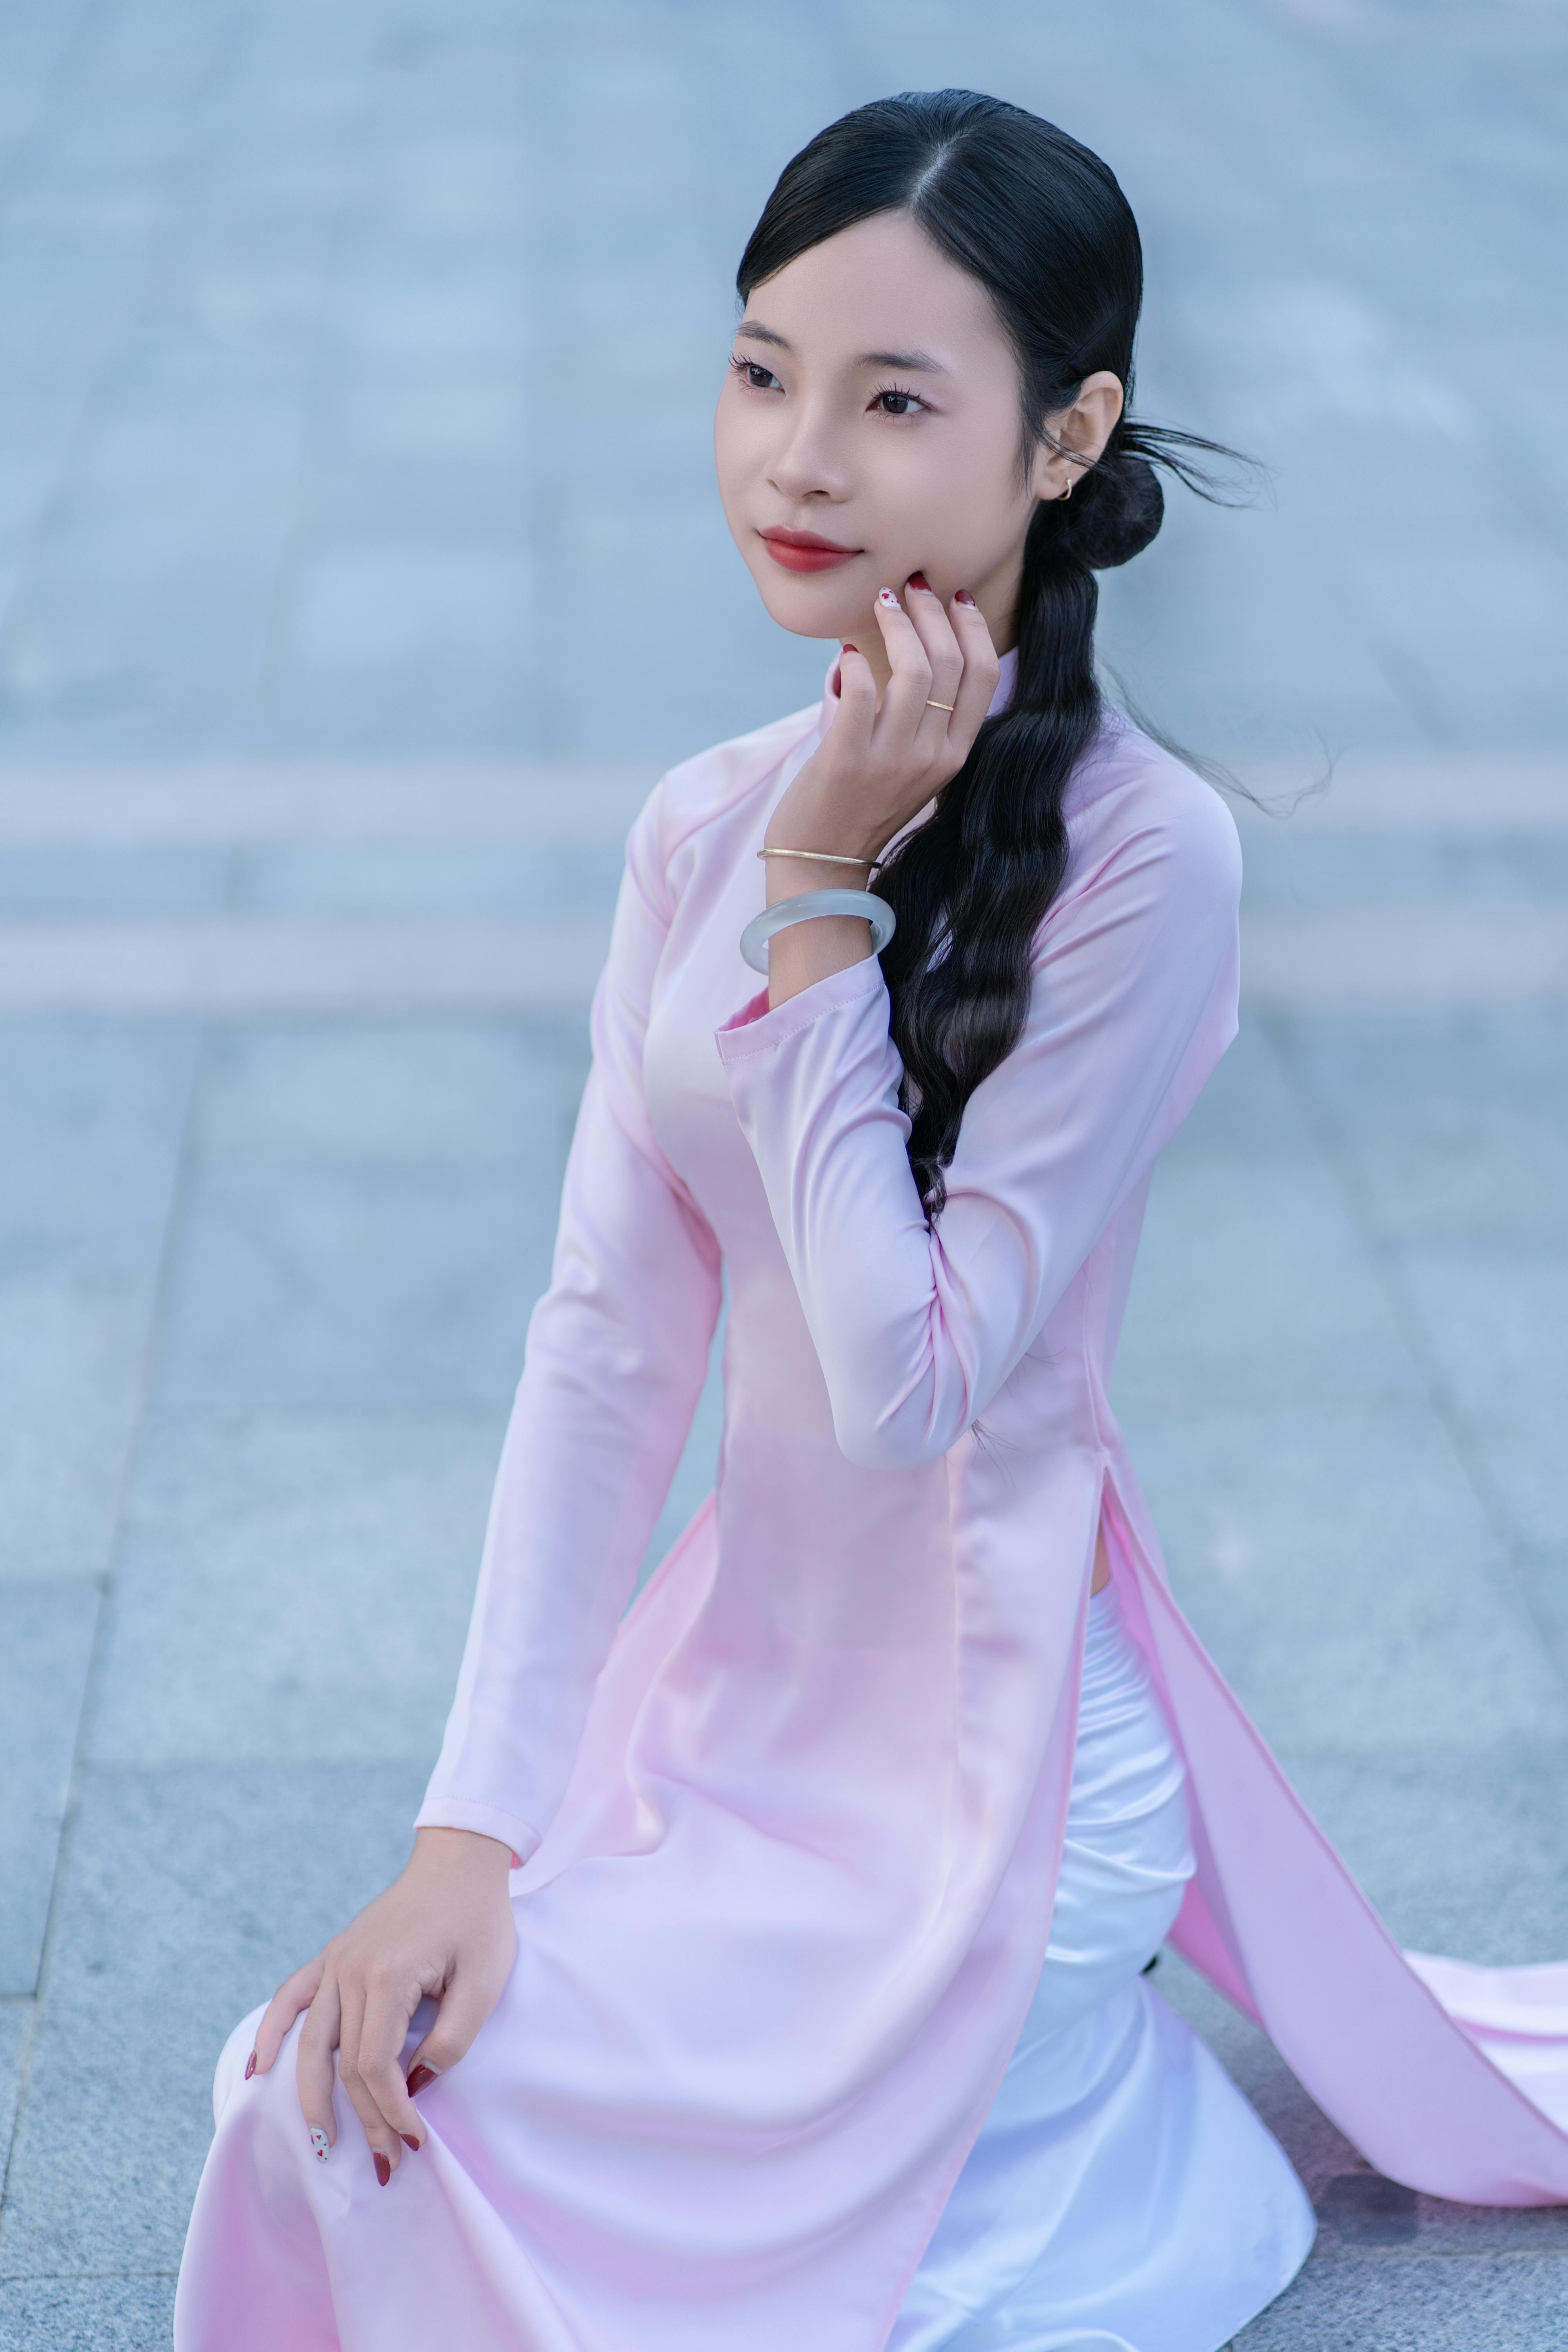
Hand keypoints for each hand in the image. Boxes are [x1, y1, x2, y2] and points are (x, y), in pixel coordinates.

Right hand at [248, 1826, 515, 2180]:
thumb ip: (451, 2042)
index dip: (393, 2110)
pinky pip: (291, 1998)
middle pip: (344, 2063)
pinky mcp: (334, 1953)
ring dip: (313, 2097)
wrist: (460, 1861)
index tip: (416, 2142)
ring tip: (323, 2143)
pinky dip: (271, 2033)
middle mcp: (350, 1969)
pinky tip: (257, 2069)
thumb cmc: (480, 1919)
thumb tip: (413, 2085)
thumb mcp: (485, 1983)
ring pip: (312, 2043)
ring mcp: (336, 1960)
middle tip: (385, 2163)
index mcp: (387, 1975)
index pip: (376, 2065)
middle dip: (365, 2119)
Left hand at [762, 576, 998, 1006]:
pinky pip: (861, 691)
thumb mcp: (913, 767)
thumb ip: (925, 720)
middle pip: (951, 662)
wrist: (823, 864)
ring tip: (881, 603)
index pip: (985, 675)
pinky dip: (855, 663)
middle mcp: (933, 757)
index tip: (955, 597)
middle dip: (933, 612)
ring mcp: (893, 760)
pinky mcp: (849, 760)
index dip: (974, 627)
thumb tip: (919, 647)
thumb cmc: (862, 806)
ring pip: (915, 670)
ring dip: (897, 624)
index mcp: (955, 755)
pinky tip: (848, 653)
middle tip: (910, 588)